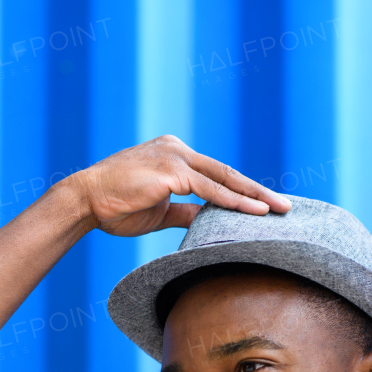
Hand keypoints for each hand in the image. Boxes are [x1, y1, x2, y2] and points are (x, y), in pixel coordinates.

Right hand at [67, 135, 290, 236]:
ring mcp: (174, 156)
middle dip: (258, 191)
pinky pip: (208, 189)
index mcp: (174, 156)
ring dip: (253, 196)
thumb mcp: (158, 210)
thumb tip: (205, 221)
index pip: (217, 175)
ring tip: (276, 210)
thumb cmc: (116, 207)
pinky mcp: (170, 170)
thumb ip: (184, 212)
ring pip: (223, 178)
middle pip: (227, 173)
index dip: (242, 191)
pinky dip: (232, 201)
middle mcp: (177, 150)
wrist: (85, 201)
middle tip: (285, 206)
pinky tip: (251, 212)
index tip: (265, 205)